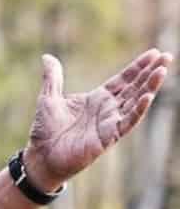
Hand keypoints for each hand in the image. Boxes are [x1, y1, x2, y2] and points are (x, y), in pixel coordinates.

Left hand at [25, 49, 171, 188]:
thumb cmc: (46, 130)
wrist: (41, 156)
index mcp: (98, 98)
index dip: (138, 67)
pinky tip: (148, 97)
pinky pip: (127, 122)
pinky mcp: (108, 137)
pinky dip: (137, 110)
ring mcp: (110, 123)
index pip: (124, 79)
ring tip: (161, 71)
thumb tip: (46, 57)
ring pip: (136, 102)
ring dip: (149, 87)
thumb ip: (52, 78)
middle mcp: (108, 109)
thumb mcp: (48, 98)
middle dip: (151, 72)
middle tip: (167, 57)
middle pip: (135, 88)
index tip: (154, 52)